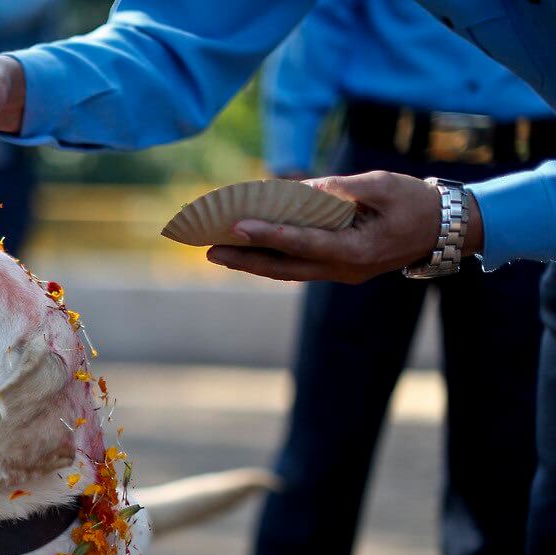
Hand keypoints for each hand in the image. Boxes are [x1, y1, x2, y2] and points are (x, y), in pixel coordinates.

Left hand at [206, 171, 483, 283]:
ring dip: (251, 263)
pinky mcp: (337, 269)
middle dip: (245, 259)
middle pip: (285, 267)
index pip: (304, 242)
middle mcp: (344, 269)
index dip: (269, 233)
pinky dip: (270, 259)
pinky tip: (246, 252)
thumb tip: (297, 190)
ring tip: (217, 253)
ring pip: (287, 271)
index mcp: (357, 250)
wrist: (443, 229)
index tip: (238, 226)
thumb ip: (339, 189)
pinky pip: (298, 267)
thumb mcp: (380, 185)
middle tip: (208, 250)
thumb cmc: (414, 201)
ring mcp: (340, 273)